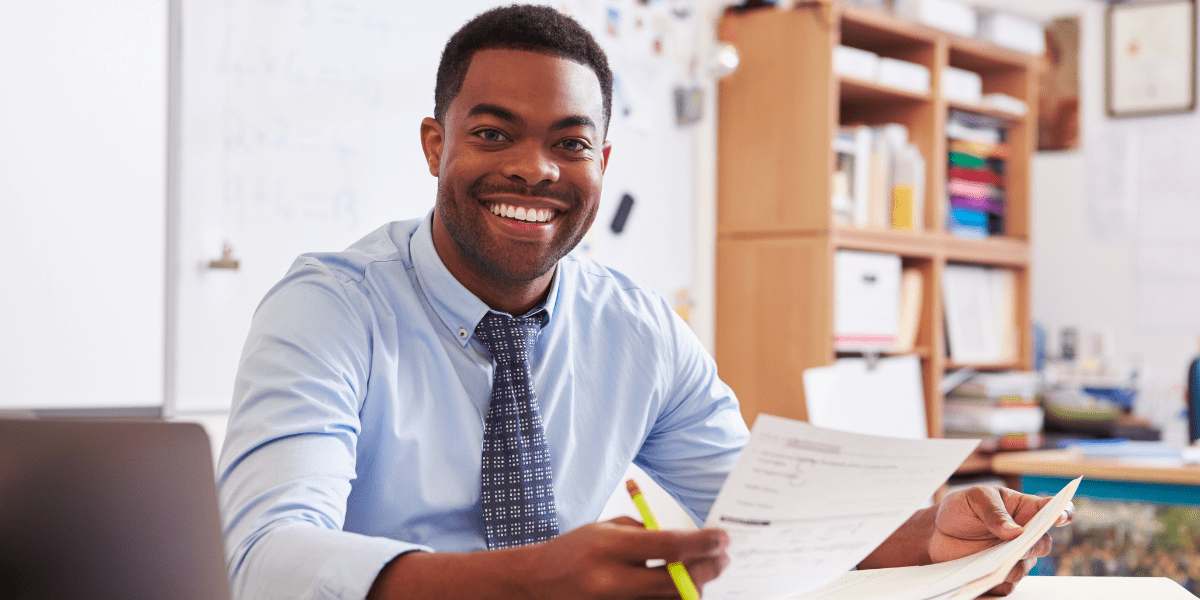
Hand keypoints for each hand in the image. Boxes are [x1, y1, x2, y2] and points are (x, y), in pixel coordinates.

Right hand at [522, 517, 729, 598]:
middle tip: (722, 558)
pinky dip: (672, 598)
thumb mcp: (608, 529)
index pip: (669, 546)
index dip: (703, 543)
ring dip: (692, 587)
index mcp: (609, 548)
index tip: (723, 538)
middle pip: (678, 583)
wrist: (537, 583)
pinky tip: (675, 586)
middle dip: (708, 570)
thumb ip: (648, 535)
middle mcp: (612, 581)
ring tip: (695, 572)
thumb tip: (691, 544)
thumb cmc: (576, 551)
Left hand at [929, 486, 1074, 595]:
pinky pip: (1005, 587)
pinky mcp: (1001, 577)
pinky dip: (994, 585)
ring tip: (993, 565)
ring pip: (1023, 567)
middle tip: (1018, 543)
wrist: (937, 533)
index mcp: (1025, 509)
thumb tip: (1015, 531)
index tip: (1059, 517)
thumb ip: (994, 511)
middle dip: (1032, 544)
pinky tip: (981, 581)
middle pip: (1042, 544)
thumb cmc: (961, 509)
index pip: (1053, 510)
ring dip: (1011, 566)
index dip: (1063, 513)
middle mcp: (1026, 536)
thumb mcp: (974, 499)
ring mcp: (1015, 558)